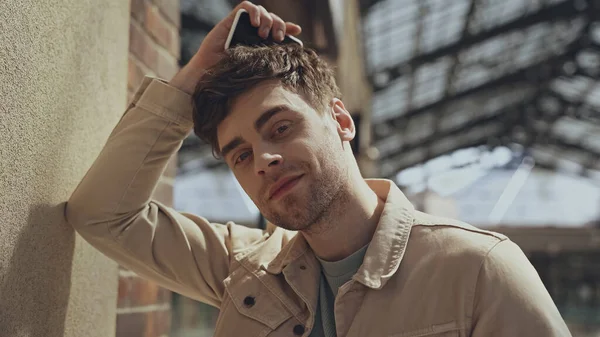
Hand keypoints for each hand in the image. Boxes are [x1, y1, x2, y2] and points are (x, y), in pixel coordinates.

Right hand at [170, 1, 301, 93]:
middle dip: (279, 25)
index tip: (297, 30)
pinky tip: (256, 24)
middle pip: (272, 19)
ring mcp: (242, 25)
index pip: (278, 29)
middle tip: (279, 37)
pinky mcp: (231, 20)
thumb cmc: (234, 73)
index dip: (288, 27)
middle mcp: (252, 32)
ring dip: (268, 19)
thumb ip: (272, 55)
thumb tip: (292, 49)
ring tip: (265, 34)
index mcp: (261, 42)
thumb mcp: (259, 64)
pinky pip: (246, 7)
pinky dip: (254, 12)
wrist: (212, 73)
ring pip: (261, 11)